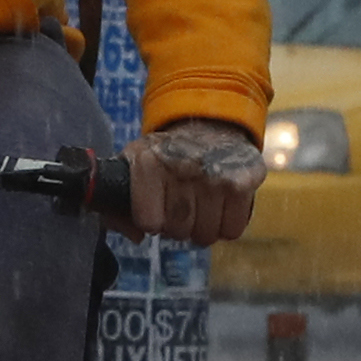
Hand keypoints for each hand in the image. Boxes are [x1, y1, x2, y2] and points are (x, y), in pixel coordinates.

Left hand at [128, 118, 262, 245]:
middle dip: (178, 227)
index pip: (148, 222)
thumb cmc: (167, 154)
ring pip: (206, 235)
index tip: (156, 207)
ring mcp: (216, 177)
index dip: (153, 221)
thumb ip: (117, 204)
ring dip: (203, 228)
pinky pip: (232, 231)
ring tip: (201, 204)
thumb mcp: (134, 165)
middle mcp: (183, 168)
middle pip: (178, 232)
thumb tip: (135, 236)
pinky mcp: (243, 183)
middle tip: (181, 206)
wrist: (211, 124)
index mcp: (149, 163)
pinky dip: (226, 225)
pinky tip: (220, 205)